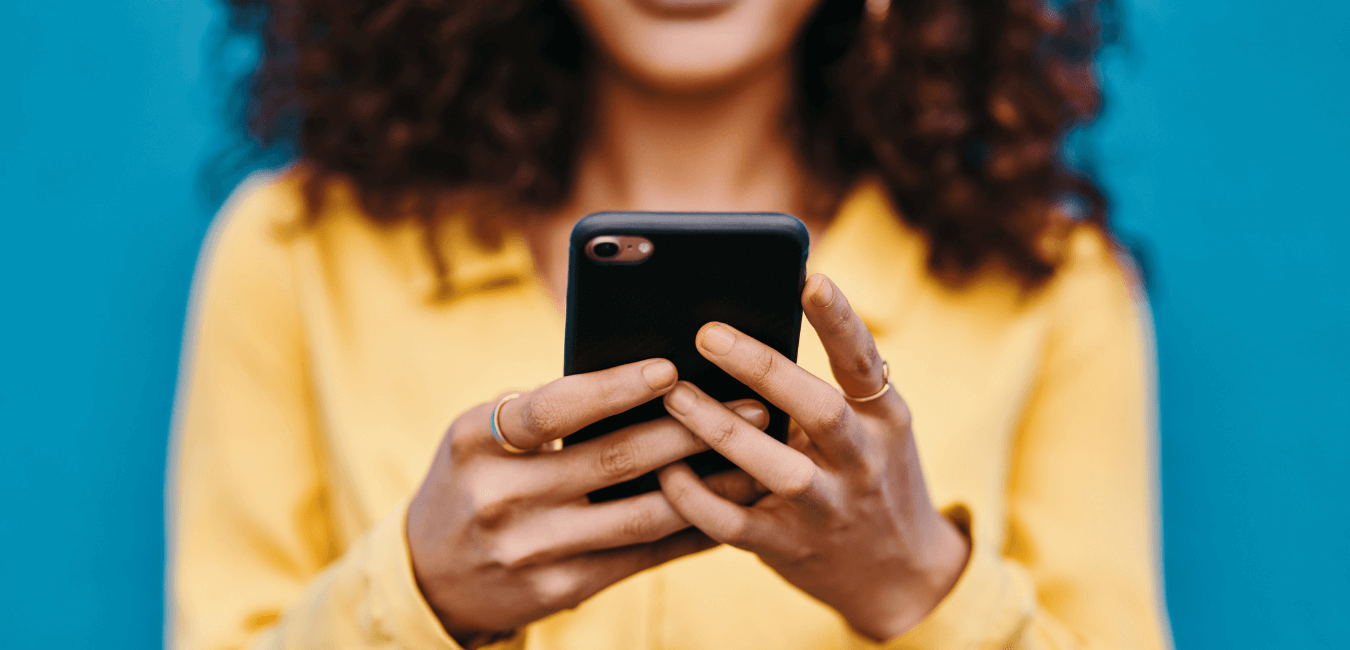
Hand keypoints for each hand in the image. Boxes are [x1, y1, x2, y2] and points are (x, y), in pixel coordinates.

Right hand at [407, 359, 768, 647]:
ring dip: (707, 485)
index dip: (614, 388)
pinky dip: (688, 531)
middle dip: (690, 430)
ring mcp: (531, 550)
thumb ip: (541, 411)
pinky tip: (727, 507)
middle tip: (751, 404)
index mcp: (476, 442)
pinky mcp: (559, 589)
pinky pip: (640, 556)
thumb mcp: (480, 437)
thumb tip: (645, 379)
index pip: (552, 408)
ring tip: (756, 457)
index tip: (670, 367)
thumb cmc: (472, 480)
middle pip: (612, 459)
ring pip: (639, 514)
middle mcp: (500, 497)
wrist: (430, 575)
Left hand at [656, 274, 971, 640]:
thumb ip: (826, 387)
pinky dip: (697, 499)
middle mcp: (862, 461)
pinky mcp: (790, 548)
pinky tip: (665, 471)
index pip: (863, 362)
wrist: (900, 574)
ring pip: (775, 468)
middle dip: (762, 369)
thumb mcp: (871, 428)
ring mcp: (828, 508)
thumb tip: (751, 325)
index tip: (811, 278)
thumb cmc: (867, 475)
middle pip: (818, 409)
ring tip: (674, 394)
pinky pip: (735, 525)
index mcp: (882, 418)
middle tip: (706, 333)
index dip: (839, 321)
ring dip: (720, 429)